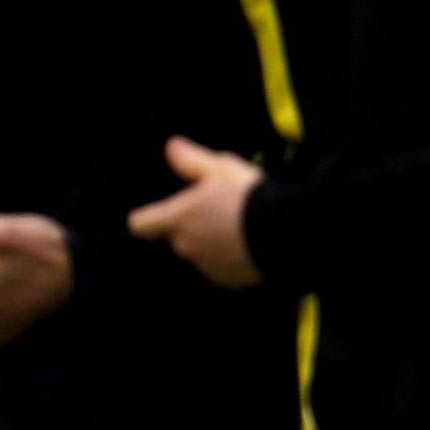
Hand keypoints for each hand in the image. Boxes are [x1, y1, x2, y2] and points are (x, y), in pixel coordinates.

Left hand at [125, 136, 264, 287]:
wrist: (289, 232)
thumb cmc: (249, 197)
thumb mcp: (220, 167)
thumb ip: (190, 160)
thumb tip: (170, 148)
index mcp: (178, 219)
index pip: (140, 224)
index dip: (148, 217)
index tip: (160, 211)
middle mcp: (187, 247)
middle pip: (176, 237)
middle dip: (191, 227)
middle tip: (218, 210)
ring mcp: (209, 266)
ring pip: (201, 253)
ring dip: (212, 243)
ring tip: (240, 226)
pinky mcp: (231, 281)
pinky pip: (223, 269)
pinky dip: (232, 260)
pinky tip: (251, 244)